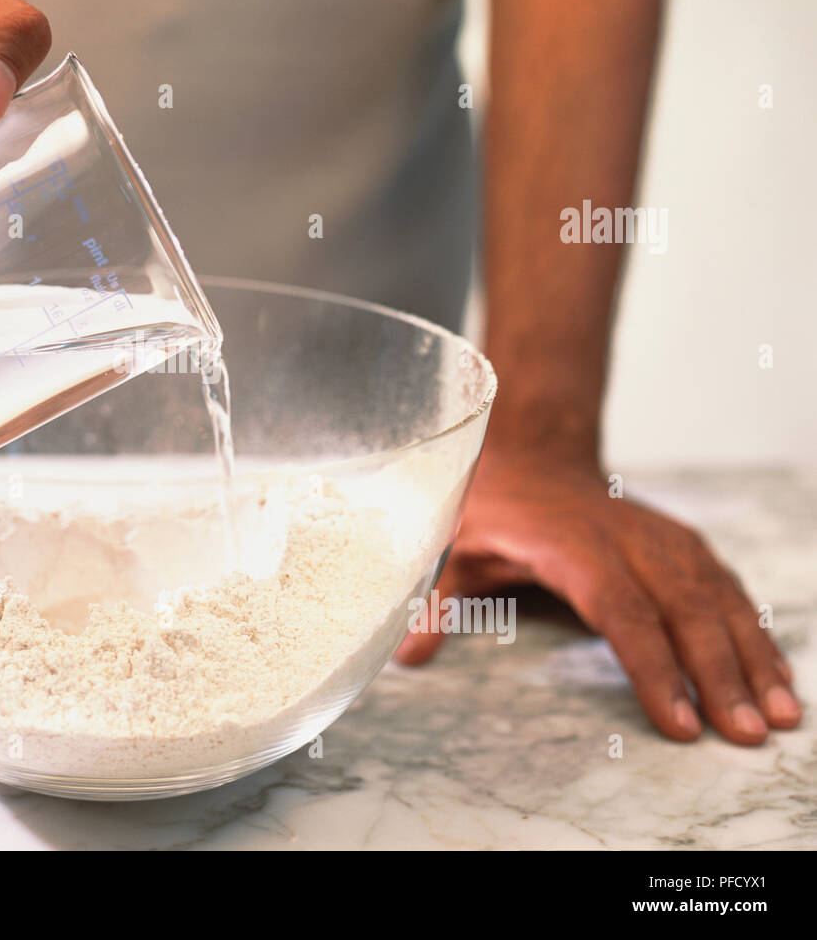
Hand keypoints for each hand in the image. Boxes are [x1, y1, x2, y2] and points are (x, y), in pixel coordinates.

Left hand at [395, 446, 801, 744]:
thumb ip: (436, 601)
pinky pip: (725, 587)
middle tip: (745, 733)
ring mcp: (660, 538)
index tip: (679, 723)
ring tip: (781, 713)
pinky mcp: (680, 542)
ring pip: (716, 598)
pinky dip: (754, 628)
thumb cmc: (491, 507)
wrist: (530, 450)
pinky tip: (776, 671)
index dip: (652, 668)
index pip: (621, 612)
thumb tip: (405, 657)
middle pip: (683, 610)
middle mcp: (627, 539)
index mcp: (572, 546)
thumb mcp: (454, 547)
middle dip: (719, 674)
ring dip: (752, 655)